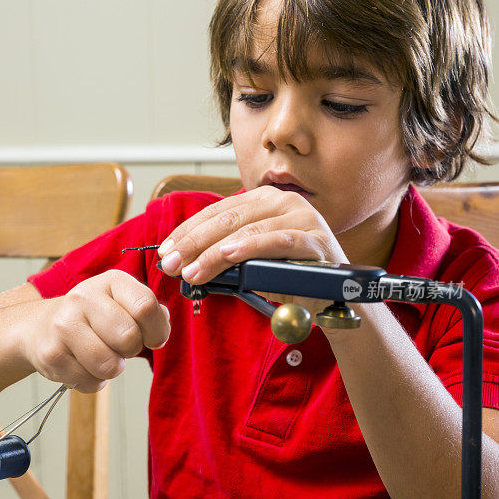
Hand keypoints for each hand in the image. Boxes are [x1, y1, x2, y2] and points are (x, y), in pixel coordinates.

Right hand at [19, 270, 169, 391]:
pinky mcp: (51, 353)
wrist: (41, 327)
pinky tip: (83, 365)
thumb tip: (162, 324)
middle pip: (128, 337)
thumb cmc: (95, 318)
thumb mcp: (123, 303)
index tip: (152, 338)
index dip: (157, 331)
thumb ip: (149, 312)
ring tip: (102, 357)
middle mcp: (84, 297)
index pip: (146, 306)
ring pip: (109, 365)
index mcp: (111, 281)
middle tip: (120, 346)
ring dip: (113, 369)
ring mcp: (64, 324)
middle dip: (131, 350)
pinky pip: (89, 382)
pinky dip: (93, 381)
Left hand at [158, 186, 348, 313]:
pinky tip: (228, 257)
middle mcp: (283, 201)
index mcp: (264, 200)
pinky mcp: (316, 238)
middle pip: (228, 218)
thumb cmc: (290, 277)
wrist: (333, 298)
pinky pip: (278, 241)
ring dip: (214, 252)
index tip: (164, 250)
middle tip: (170, 263)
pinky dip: (251, 247)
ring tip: (191, 271)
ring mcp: (302, 217)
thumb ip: (223, 255)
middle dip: (194, 242)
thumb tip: (183, 261)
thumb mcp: (250, 262)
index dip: (188, 230)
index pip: (217, 211)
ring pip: (248, 230)